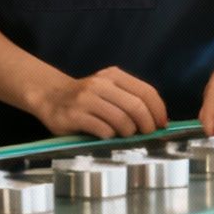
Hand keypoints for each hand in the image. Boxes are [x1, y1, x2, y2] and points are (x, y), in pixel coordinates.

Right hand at [27, 66, 168, 138]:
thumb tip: (159, 121)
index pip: (146, 91)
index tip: (162, 125)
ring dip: (129, 132)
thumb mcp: (108, 89)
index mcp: (113, 75)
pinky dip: (110, 137)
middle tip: (148, 135)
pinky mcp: (74, 115)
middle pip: (136, 106)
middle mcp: (100, 84)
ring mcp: (85, 99)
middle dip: (147, 125)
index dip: (158, 110)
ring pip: (121, 119)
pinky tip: (107, 137)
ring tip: (126, 136)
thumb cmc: (87, 98)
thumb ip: (130, 98)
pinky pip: (102, 130)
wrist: (50, 96)